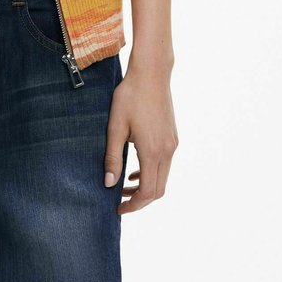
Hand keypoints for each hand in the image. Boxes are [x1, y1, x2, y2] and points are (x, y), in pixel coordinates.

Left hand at [103, 62, 178, 214]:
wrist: (151, 73)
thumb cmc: (130, 96)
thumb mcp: (115, 126)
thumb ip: (112, 157)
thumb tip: (108, 184)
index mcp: (152, 151)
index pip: (147, 192)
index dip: (134, 205)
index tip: (118, 208)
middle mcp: (167, 151)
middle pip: (158, 189)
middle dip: (140, 200)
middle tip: (120, 200)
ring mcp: (172, 144)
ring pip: (163, 177)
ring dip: (146, 186)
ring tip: (125, 185)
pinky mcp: (173, 136)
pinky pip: (164, 164)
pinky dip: (152, 172)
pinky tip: (135, 167)